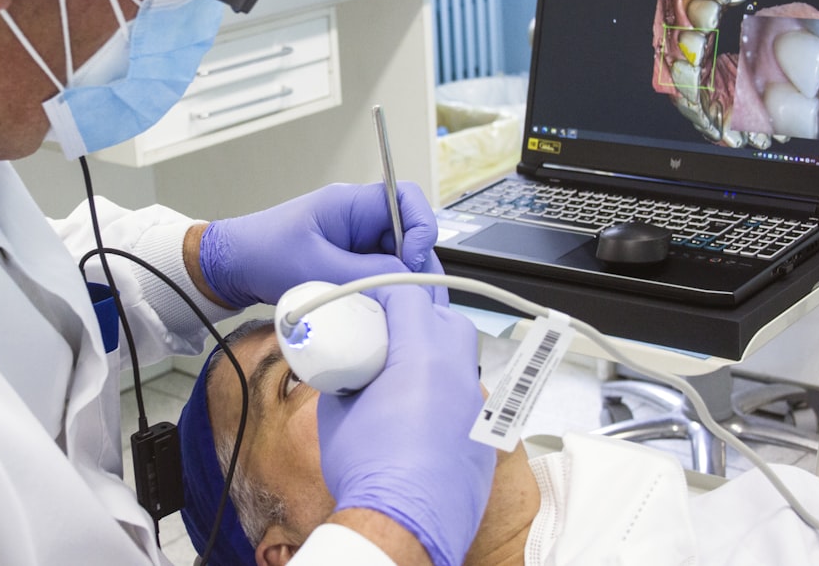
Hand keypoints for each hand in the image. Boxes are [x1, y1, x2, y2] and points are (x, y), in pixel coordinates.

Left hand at [199, 182, 446, 307]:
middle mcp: (358, 218)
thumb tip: (407, 282)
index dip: (421, 230)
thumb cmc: (263, 255)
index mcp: (352, 203)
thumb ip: (365, 273)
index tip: (410, 264)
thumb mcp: (316, 267)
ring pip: (396, 258)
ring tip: (390, 308)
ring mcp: (355, 240)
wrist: (231, 266)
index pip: (407, 200)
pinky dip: (381, 291)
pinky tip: (375, 310)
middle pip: (409, 234)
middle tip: (407, 298)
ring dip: (397, 282)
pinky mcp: (349, 261)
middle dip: (412, 266)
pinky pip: (379, 273)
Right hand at [316, 286, 493, 565]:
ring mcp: (475, 407)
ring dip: (437, 353)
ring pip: (463, 357)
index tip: (371, 300)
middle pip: (447, 319)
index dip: (386, 291)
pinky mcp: (483, 436)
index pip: (409, 297)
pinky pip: (468, 397)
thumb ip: (346, 376)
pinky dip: (447, 392)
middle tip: (390, 331)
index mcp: (420, 358)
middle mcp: (457, 376)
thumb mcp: (336, 412)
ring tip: (404, 372)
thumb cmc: (368, 472)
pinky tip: (421, 412)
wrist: (401, 527)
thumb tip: (346, 368)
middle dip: (420, 315)